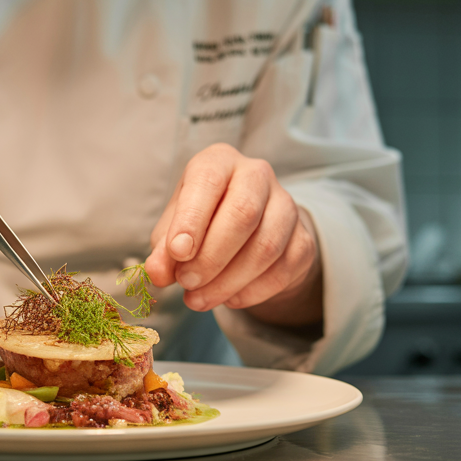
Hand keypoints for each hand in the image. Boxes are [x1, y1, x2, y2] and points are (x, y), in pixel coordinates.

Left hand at [145, 144, 322, 326]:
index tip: (177, 253)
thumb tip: (157, 273)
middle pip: (242, 213)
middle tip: (187, 282)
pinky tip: (229, 298)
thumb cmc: (201, 222)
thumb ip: (163, 250)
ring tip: (198, 299)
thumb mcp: (174, 228)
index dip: (192, 218)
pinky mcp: (303, 239)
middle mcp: (256, 175)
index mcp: (219, 161)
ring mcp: (286, 205)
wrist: (248, 232)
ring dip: (228, 281)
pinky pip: (282, 270)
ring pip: (265, 247)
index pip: (208, 181)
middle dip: (211, 256)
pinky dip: (251, 292)